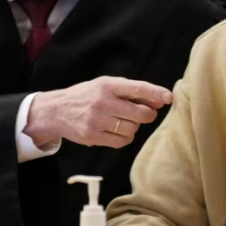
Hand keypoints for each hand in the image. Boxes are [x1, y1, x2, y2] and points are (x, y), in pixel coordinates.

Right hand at [24, 76, 172, 148]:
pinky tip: (117, 131)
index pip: (137, 88)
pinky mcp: (92, 136)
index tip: (169, 98)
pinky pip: (121, 141)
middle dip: (148, 115)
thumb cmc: (86, 96)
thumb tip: (160, 100)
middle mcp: (102, 101)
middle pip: (140, 113)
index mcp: (107, 84)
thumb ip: (130, 92)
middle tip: (145, 114)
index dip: (156, 93)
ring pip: (132, 129)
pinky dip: (125, 138)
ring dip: (134, 127)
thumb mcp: (105, 86)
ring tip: (124, 122)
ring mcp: (96, 119)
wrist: (56, 110)